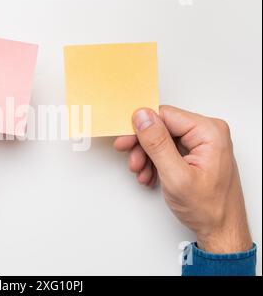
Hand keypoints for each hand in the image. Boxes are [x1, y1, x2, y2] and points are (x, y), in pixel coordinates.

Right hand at [114, 105, 251, 252]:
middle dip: (143, 146)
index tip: (125, 140)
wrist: (220, 230)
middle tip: (132, 161)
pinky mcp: (195, 153)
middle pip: (162, 127)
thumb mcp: (176, 176)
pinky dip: (155, 162)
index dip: (141, 128)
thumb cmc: (209, 208)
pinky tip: (150, 175)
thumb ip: (157, 143)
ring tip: (142, 173)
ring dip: (147, 156)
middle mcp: (207, 133)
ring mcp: (202, 143)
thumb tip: (142, 117)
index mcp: (209, 132)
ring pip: (161, 139)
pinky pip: (167, 148)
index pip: (165, 115)